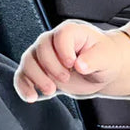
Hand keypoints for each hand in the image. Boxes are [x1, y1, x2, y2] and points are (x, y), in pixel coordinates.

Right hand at [14, 21, 129, 101]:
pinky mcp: (39, 71)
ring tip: (51, 90)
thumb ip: (95, 59)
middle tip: (66, 78)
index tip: (72, 64)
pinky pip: (23, 76)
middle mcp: (53, 41)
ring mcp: (43, 56)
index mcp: (72, 32)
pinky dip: (24, 87)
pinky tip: (32, 97)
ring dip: (36, 78)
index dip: (64, 50)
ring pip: (28, 62)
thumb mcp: (107, 58)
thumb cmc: (105, 58)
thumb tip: (80, 65)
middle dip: (51, 67)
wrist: (102, 71)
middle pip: (41, 49)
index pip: (61, 35)